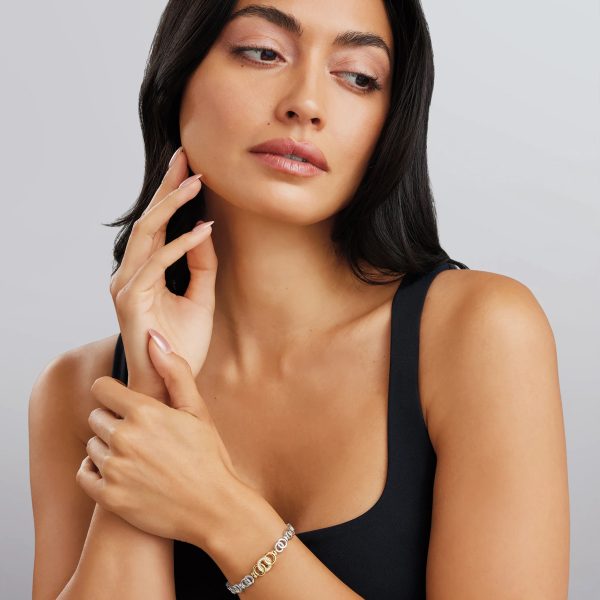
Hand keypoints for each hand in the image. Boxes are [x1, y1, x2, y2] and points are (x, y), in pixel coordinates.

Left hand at [77, 330, 245, 548]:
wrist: (214, 509)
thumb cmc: (209, 456)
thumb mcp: (197, 409)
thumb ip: (174, 371)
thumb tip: (154, 337)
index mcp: (145, 412)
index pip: (101, 388)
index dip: (114, 393)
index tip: (127, 404)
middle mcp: (125, 438)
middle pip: (96, 416)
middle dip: (113, 421)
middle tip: (141, 435)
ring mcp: (115, 469)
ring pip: (92, 445)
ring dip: (107, 448)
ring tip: (136, 457)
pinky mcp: (109, 498)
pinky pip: (84, 474)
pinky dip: (97, 472)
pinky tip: (122, 473)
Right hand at [109, 146, 216, 400]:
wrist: (169, 383)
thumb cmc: (182, 344)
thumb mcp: (200, 297)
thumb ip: (200, 265)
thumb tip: (204, 229)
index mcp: (144, 272)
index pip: (157, 226)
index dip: (170, 195)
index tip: (189, 167)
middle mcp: (130, 274)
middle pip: (148, 220)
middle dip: (167, 187)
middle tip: (186, 157)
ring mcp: (128, 286)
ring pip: (147, 234)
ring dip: (172, 206)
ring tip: (197, 182)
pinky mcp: (132, 301)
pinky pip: (157, 264)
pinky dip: (181, 245)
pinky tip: (203, 229)